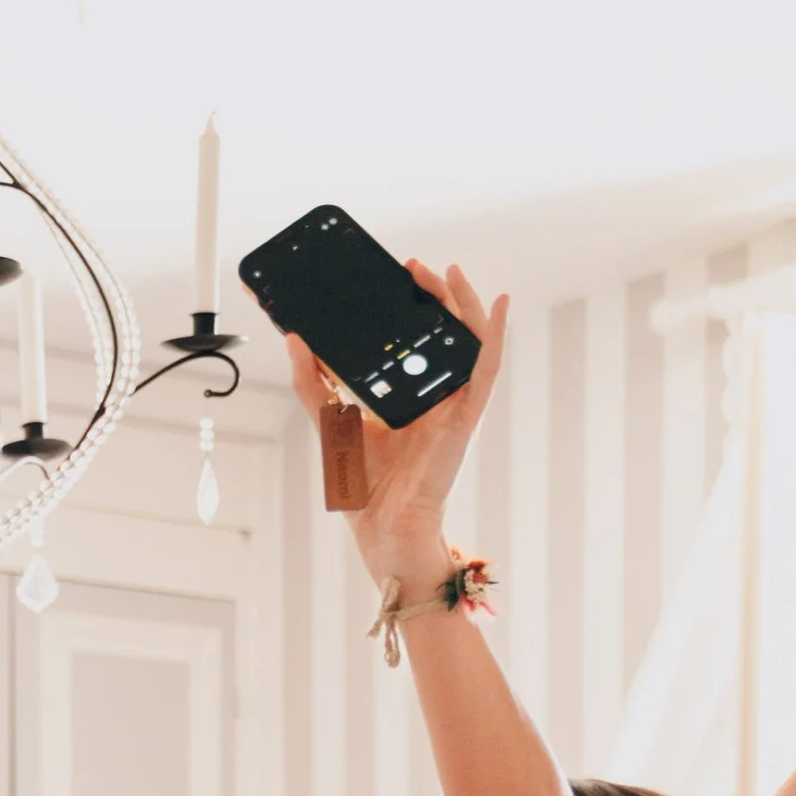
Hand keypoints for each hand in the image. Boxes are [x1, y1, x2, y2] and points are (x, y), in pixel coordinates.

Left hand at [285, 259, 507, 587]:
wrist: (382, 529)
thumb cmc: (366, 487)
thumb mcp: (331, 422)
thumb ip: (314, 383)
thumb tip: (294, 340)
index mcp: (409, 395)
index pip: (415, 341)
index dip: (410, 305)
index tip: (395, 275)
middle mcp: (436, 395)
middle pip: (444, 332)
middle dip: (433, 293)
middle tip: (412, 266)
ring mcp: (454, 404)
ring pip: (469, 341)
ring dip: (462, 302)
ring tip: (446, 271)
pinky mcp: (465, 416)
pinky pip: (486, 368)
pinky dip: (495, 335)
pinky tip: (500, 304)